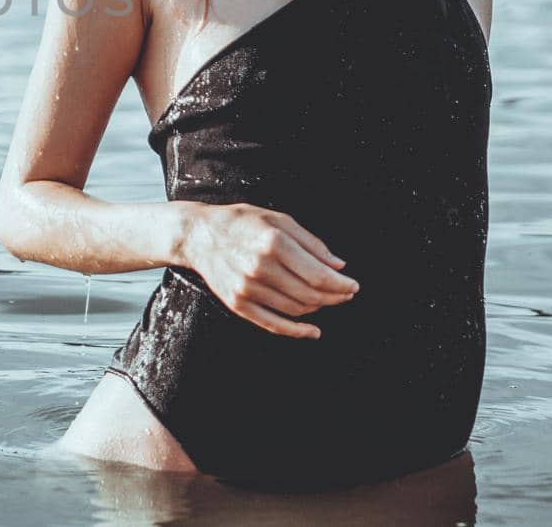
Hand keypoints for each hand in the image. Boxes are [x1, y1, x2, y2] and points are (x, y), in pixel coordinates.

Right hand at [183, 202, 360, 338]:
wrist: (198, 235)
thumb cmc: (241, 222)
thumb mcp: (278, 219)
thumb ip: (310, 242)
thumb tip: (339, 266)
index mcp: (273, 243)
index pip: (318, 275)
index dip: (341, 284)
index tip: (354, 286)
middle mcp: (260, 268)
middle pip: (310, 295)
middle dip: (335, 297)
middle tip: (346, 295)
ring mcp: (247, 288)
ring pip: (295, 309)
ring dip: (318, 309)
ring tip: (327, 301)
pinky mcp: (238, 303)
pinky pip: (273, 324)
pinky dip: (296, 331)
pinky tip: (313, 331)